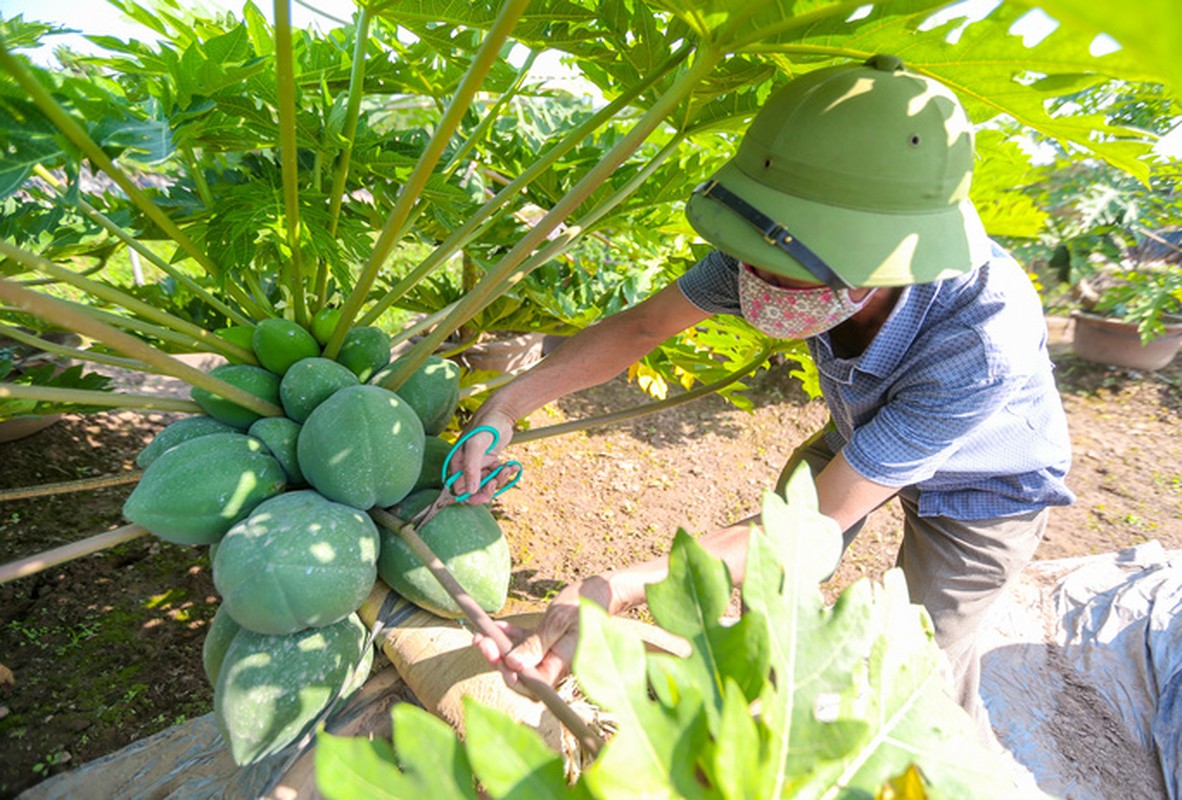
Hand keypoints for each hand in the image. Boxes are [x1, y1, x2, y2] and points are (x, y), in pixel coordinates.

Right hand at [453, 407, 516, 503]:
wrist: (501, 413)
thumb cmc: (486, 425)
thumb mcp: (476, 445)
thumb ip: (471, 467)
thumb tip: (470, 490)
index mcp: (456, 463)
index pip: (459, 490)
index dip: (472, 496)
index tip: (487, 492)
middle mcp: (465, 466)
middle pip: (474, 490)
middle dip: (488, 489)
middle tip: (498, 480)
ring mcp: (478, 465)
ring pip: (487, 484)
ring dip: (500, 479)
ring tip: (508, 468)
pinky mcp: (489, 463)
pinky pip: (496, 476)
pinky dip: (505, 473)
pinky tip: (512, 466)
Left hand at [473, 576, 612, 691]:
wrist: (599, 592)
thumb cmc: (584, 604)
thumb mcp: (558, 620)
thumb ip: (536, 644)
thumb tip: (514, 665)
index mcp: (563, 665)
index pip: (535, 687)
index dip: (514, 680)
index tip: (499, 661)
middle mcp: (556, 665)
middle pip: (523, 675)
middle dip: (500, 661)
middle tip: (482, 642)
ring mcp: (551, 655)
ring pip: (520, 660)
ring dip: (500, 649)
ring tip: (482, 634)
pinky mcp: (547, 644)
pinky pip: (525, 646)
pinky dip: (511, 638)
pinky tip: (498, 626)